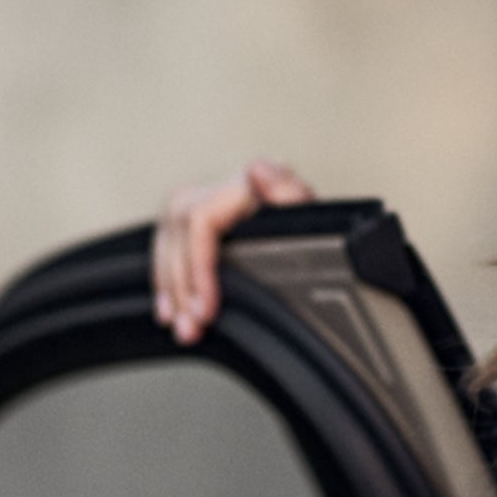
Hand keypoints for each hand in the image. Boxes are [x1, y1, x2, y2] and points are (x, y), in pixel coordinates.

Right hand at [151, 159, 318, 344]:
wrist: (330, 239)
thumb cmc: (322, 232)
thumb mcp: (315, 218)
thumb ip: (290, 194)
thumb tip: (258, 171)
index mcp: (249, 184)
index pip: (200, 220)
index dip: (198, 267)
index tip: (205, 307)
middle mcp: (222, 188)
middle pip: (179, 233)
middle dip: (181, 287)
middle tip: (191, 326)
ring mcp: (207, 200)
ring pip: (168, 241)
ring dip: (170, 289)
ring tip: (181, 325)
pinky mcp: (198, 219)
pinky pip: (168, 245)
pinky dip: (166, 279)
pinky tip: (168, 306)